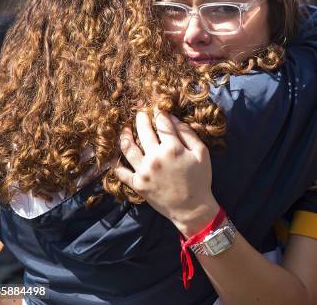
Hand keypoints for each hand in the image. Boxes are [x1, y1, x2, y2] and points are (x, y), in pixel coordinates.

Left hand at [115, 109, 218, 236]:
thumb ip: (188, 134)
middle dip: (141, 118)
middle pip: (142, 131)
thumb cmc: (200, 179)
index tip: (157, 108)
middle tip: (139, 112)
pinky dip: (116, 164)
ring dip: (125, 135)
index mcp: (172, 148)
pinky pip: (121, 172)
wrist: (192, 208)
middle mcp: (155, 157)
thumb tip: (173, 119)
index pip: (162, 123)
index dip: (159, 113)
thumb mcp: (202, 153)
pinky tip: (114, 156)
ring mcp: (143, 171)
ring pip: (128, 148)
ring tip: (124, 128)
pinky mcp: (137, 184)